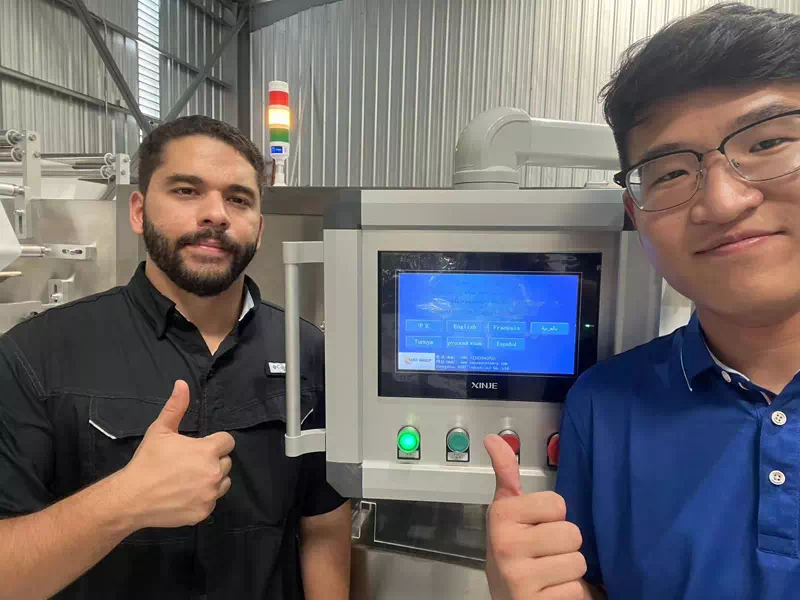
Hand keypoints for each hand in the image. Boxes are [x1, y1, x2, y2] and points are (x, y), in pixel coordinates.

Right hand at [118, 380, 234, 528]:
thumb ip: (176, 406)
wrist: (132, 498)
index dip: (215, 442)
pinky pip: (212, 501)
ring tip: (189, 478)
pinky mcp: (204, 512)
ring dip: (213, 479)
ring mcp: (210, 495)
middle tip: (190, 463)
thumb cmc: (147, 461)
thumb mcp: (160, 430)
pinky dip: (203, 498)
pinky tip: (185, 495)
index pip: (227, 441)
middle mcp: (214, 473)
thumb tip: (182, 383)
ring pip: (223, 482)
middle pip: (226, 462)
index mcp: (208, 451)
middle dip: (213, 460)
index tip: (200, 446)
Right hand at [484, 435, 587, 599]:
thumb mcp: (506, 513)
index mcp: (501, 516)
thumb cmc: (511, 553)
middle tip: (545, 555)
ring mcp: (519, 577)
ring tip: (549, 575)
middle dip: (564, 547)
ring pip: (578, 562)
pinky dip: (571, 595)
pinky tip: (552, 593)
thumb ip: (506, 475)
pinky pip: (578, 591)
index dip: (553, 518)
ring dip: (569, 572)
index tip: (536, 527)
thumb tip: (493, 438)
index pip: (557, 503)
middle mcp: (506, 545)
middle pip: (571, 533)